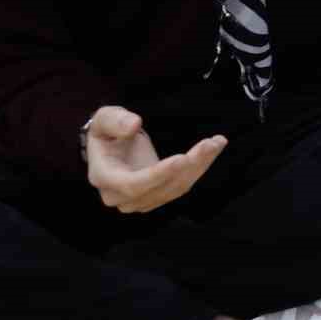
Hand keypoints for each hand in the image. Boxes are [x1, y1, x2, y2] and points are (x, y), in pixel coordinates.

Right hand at [85, 106, 225, 213]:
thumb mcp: (104, 119)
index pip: (133, 184)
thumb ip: (116, 120)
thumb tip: (134, 124)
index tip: (182, 158)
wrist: (111, 148)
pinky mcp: (157, 197)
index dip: (158, 175)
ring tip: (216, 143)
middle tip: (209, 144)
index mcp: (104, 177)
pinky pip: (180, 186)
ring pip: (175, 188)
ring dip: (199, 167)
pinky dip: (199, 168)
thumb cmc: (107, 132)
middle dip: (188, 167)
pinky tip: (213, 149)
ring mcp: (140, 200)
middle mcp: (121, 196)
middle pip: (160, 188)